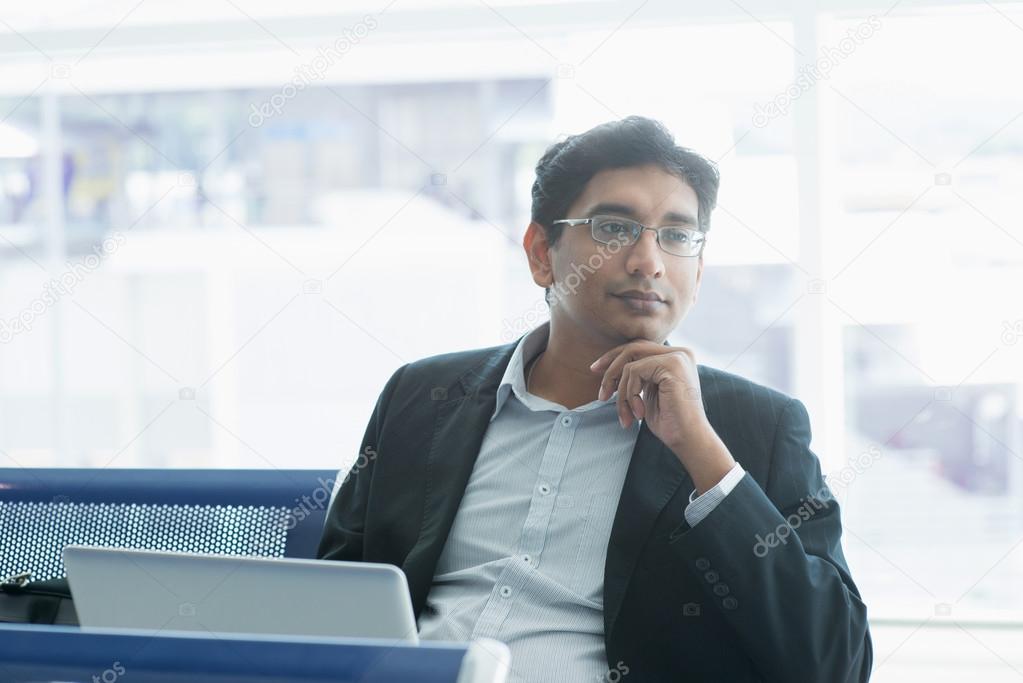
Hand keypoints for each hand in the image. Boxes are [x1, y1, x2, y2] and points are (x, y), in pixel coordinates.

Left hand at [590, 340, 734, 491]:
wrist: (688, 440)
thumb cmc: (669, 422)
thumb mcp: (648, 393)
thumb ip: (638, 376)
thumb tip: (608, 366)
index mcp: (676, 357)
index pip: (639, 348)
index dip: (614, 357)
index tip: (596, 371)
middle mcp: (680, 353)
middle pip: (632, 348)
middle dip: (610, 369)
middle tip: (601, 394)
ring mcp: (677, 357)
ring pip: (630, 363)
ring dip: (621, 392)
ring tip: (626, 415)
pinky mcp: (672, 365)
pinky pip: (634, 372)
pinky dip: (629, 394)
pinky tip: (639, 412)